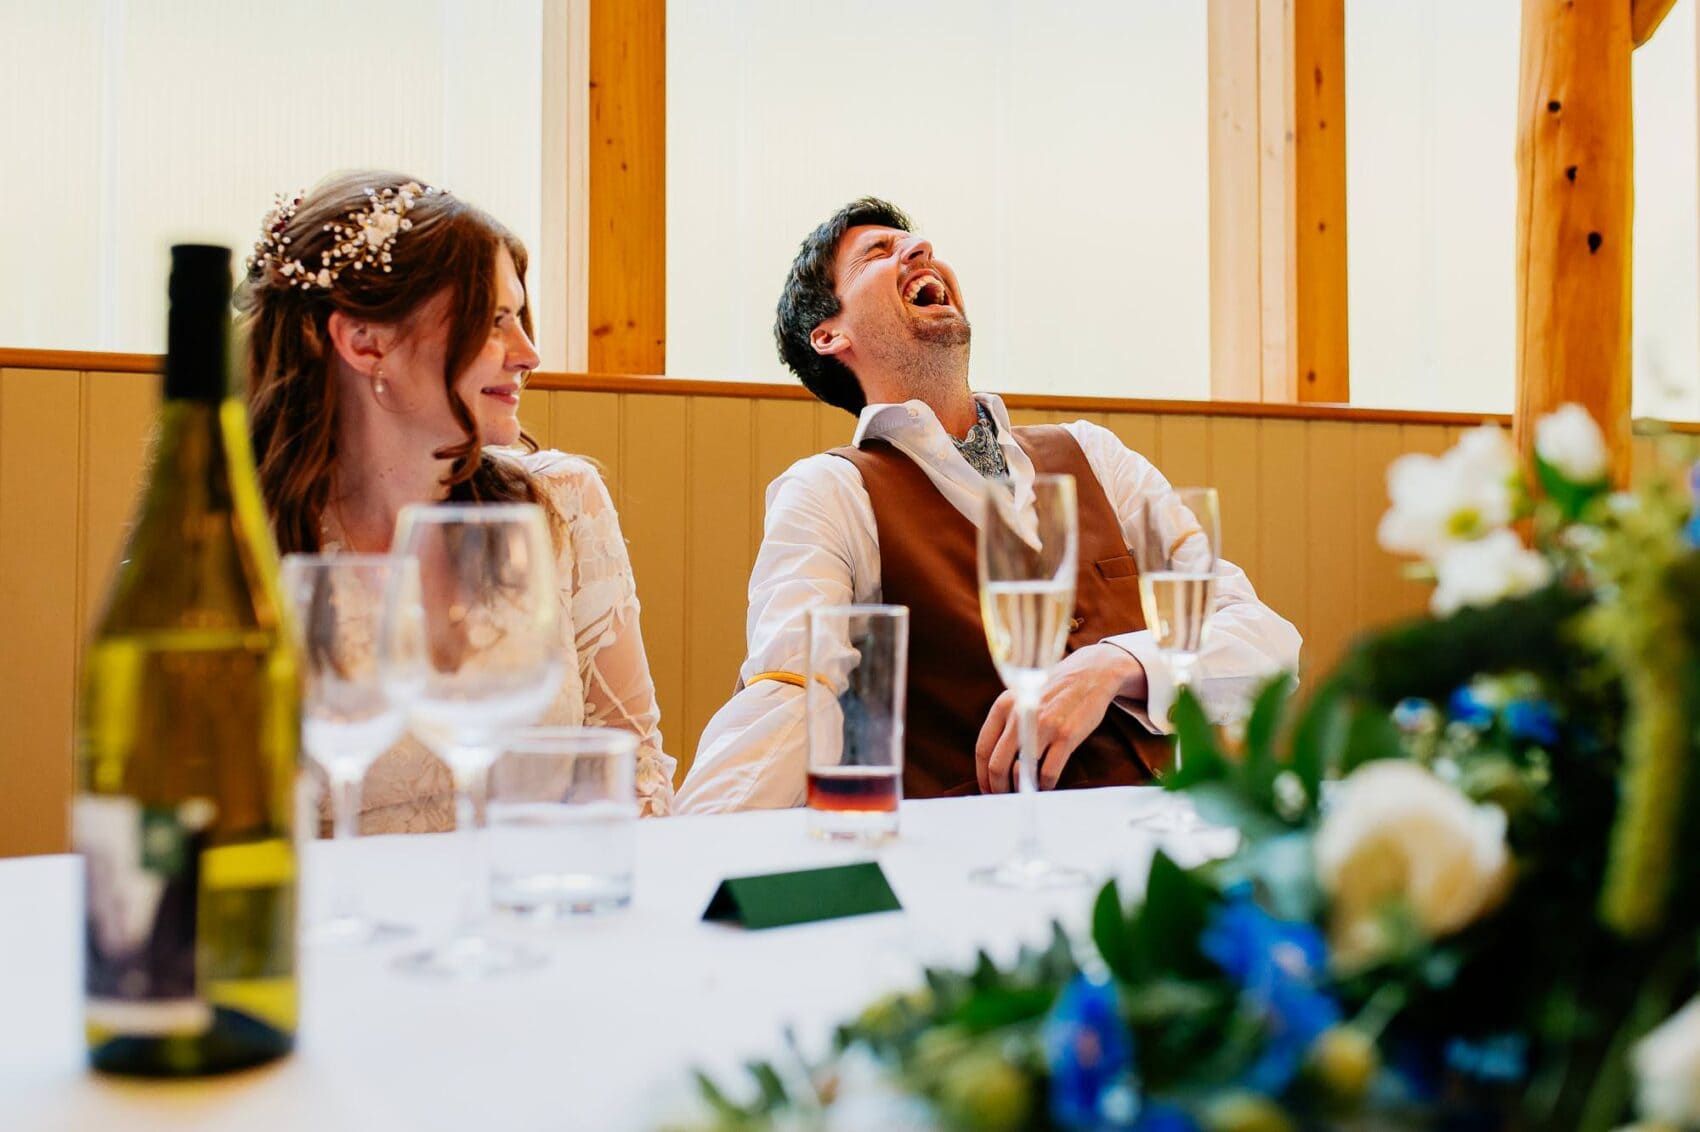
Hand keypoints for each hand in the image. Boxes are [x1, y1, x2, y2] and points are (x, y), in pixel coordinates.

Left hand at [974, 644, 1146, 792]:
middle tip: (1004, 799)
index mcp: (1005, 705)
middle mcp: (1020, 715)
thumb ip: (1008, 722)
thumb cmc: (1055, 691)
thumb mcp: (1023, 697)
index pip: (983, 748)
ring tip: (1024, 794)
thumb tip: (994, 761)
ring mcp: (1043, 726)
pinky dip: (1045, 786)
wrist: (1091, 673)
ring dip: (1020, 789)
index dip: (982, 775)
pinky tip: (1046, 785)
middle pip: (997, 764)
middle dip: (998, 788)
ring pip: (1020, 772)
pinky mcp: (1066, 735)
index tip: (987, 788)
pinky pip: (1048, 773)